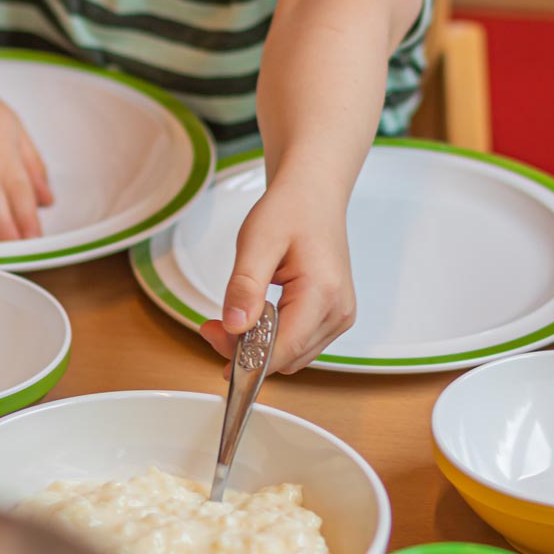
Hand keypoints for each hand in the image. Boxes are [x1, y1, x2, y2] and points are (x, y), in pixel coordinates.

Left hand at [199, 180, 355, 375]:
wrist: (314, 195)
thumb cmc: (290, 210)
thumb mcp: (256, 241)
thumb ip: (245, 287)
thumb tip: (234, 327)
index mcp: (322, 292)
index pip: (284, 349)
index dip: (246, 357)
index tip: (214, 340)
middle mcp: (338, 311)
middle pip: (287, 358)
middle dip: (247, 351)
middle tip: (214, 325)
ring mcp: (339, 316)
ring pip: (292, 357)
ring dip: (259, 348)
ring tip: (233, 318)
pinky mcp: (333, 317)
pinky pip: (299, 345)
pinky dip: (274, 340)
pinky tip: (256, 317)